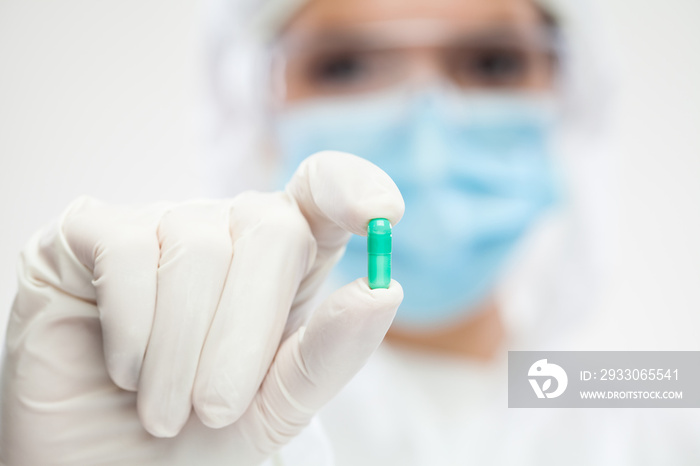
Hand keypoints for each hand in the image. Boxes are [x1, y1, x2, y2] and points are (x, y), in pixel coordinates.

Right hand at [1, 151, 403, 464]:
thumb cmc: (193, 436)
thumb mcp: (274, 407)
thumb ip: (328, 353)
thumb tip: (384, 290)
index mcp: (283, 263)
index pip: (324, 191)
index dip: (353, 188)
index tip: (383, 214)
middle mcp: (227, 231)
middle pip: (270, 227)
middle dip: (247, 330)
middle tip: (217, 409)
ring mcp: (160, 225)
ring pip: (197, 247)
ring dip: (182, 350)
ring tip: (164, 412)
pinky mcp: (89, 232)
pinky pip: (127, 250)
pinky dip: (134, 326)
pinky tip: (127, 369)